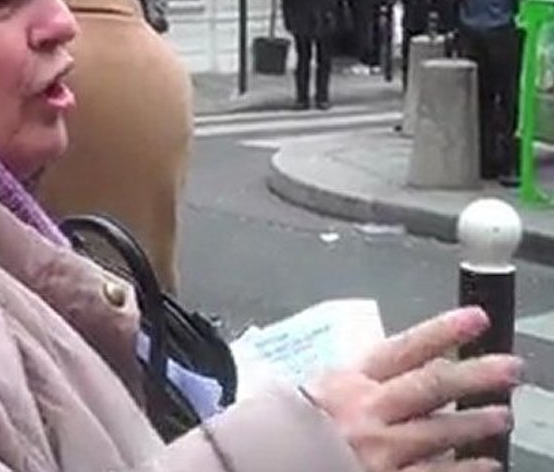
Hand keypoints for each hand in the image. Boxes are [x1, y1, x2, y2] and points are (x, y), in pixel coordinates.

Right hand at [305, 308, 520, 471]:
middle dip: (475, 374)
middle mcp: (367, 411)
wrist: (266, 459)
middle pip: (431, 386)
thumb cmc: (286, 426)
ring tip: (503, 414)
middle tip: (510, 367)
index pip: (402, 348)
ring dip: (476, 423)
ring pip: (439, 431)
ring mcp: (379, 450)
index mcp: (348, 381)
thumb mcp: (312, 390)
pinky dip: (464, 469)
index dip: (443, 331)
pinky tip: (487, 464)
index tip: (475, 319)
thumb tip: (396, 366)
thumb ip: (352, 379)